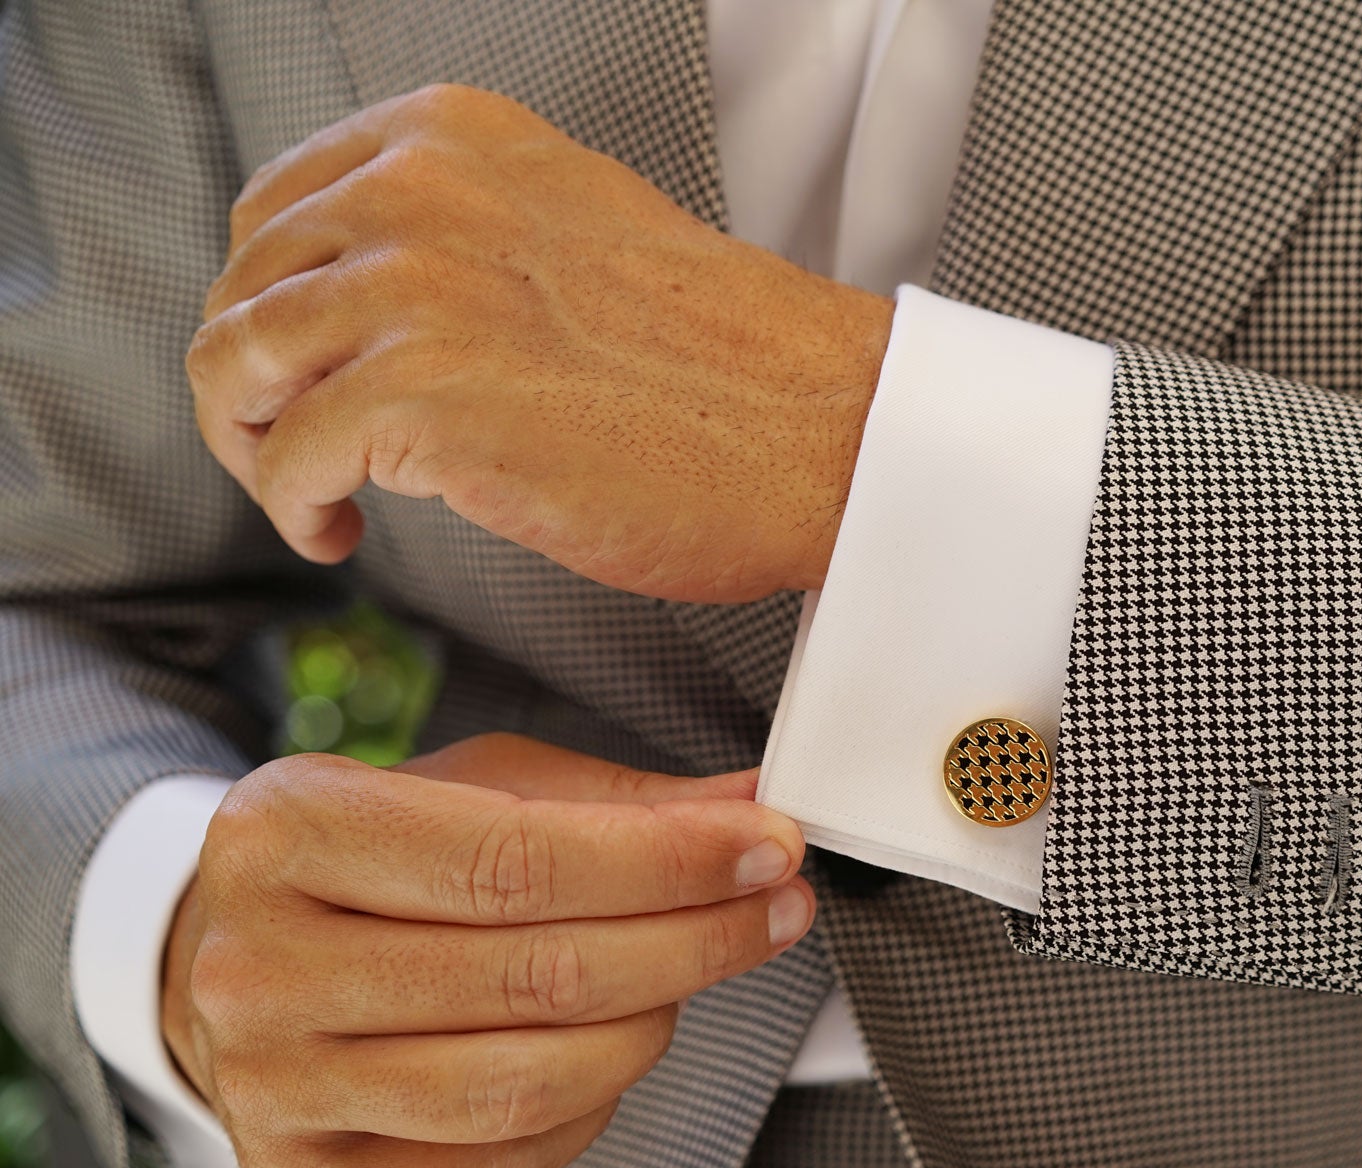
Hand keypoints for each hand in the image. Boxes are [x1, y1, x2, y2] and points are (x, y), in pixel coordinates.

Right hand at [160, 733, 814, 1167]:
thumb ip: (612, 802)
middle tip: (774, 907)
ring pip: (527, 1081)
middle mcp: (261, 964)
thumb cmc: (360, 860)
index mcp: (291, 830)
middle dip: (695, 939)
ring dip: (652, 1025)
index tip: (768, 846)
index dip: (669, 861)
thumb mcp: (468, 788)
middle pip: (538, 975)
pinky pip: (501, 1159)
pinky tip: (616, 1047)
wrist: (219, 956)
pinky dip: (592, 1107)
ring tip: (691, 975)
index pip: (519, 860)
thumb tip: (751, 810)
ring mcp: (274, 1084)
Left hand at [185, 82, 894, 603]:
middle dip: (250, 385)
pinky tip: (339, 533)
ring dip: (255, 448)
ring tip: (312, 496)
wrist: (824, 430)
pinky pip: (287, 458)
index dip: (268, 305)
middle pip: (241, 288)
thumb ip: (464, 236)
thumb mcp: (572, 234)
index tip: (302, 374)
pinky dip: (294, 507)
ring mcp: (417, 287)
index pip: (276, 209)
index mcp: (453, 138)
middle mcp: (420, 191)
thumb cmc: (726, 365)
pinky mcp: (424, 393)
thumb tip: (370, 303)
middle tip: (297, 451)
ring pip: (236, 365)